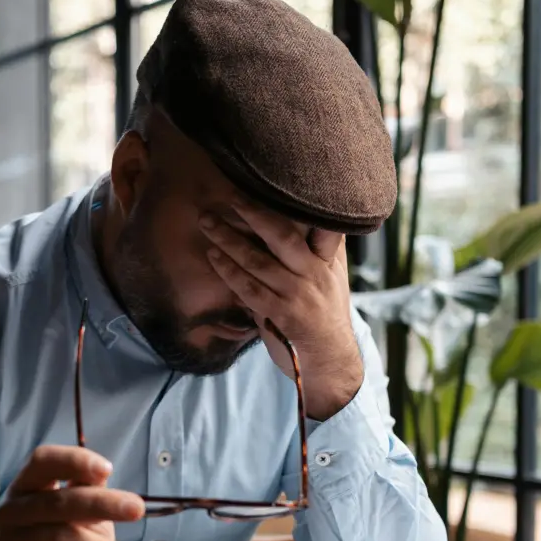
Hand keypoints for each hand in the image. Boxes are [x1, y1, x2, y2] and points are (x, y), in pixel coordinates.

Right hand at [0, 445, 144, 540]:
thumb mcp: (81, 519)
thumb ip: (88, 494)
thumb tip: (102, 471)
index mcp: (25, 488)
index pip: (42, 461)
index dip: (74, 460)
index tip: (108, 469)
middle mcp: (8, 514)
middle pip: (58, 502)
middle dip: (103, 504)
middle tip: (137, 510)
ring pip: (60, 540)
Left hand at [201, 201, 362, 419]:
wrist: (331, 360)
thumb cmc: (326, 314)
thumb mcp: (332, 276)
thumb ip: (320, 248)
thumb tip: (302, 214)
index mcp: (328, 259)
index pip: (316, 221)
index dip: (295, 201)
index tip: (268, 179)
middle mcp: (315, 273)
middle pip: (281, 234)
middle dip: (253, 212)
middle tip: (228, 193)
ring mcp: (297, 295)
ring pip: (258, 261)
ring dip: (229, 239)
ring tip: (207, 221)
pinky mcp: (281, 315)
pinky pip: (249, 289)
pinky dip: (229, 272)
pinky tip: (213, 257)